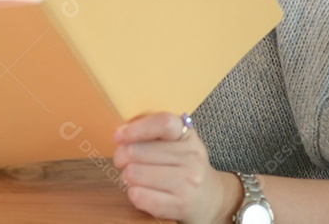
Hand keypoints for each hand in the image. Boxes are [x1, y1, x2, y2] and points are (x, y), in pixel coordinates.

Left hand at [113, 112, 240, 223]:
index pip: (162, 123)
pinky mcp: (182, 205)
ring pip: (134, 174)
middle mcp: (192, 157)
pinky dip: (133, 194)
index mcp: (187, 135)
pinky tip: (141, 191)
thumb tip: (120, 136)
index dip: (135, 128)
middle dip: (121, 157)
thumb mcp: (175, 142)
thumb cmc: (183, 166)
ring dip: (126, 177)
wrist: (211, 198)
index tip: (118, 136)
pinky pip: (140, 197)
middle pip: (137, 151)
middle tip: (123, 161)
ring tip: (134, 178)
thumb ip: (151, 133)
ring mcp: (189, 182)